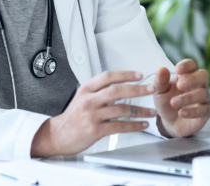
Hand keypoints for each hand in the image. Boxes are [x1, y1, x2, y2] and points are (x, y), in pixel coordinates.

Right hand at [31, 71, 156, 156]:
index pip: (108, 76)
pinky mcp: (95, 130)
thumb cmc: (73, 117)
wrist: (58, 135)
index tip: (139, 75)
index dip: (125, 74)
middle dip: (137, 90)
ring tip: (151, 112)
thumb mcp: (82, 97)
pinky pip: (119, 126)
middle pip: (116, 91)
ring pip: (121, 109)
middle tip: (151, 89)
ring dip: (140, 110)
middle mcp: (89, 100)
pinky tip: (142, 124)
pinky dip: (134, 125)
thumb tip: (121, 82)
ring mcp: (92, 115)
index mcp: (86, 89)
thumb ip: (99, 90)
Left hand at [152, 59, 209, 137]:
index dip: (187, 65)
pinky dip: (193, 111)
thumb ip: (160, 81)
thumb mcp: (159, 92)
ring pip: (203, 93)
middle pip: (204, 75)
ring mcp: (203, 98)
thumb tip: (162, 69)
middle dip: (193, 79)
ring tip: (174, 102)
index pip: (191, 65)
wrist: (169, 123)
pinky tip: (181, 113)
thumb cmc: (166, 103)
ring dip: (188, 97)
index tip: (178, 69)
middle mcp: (198, 85)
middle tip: (180, 85)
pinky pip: (205, 109)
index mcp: (186, 76)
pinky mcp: (206, 112)